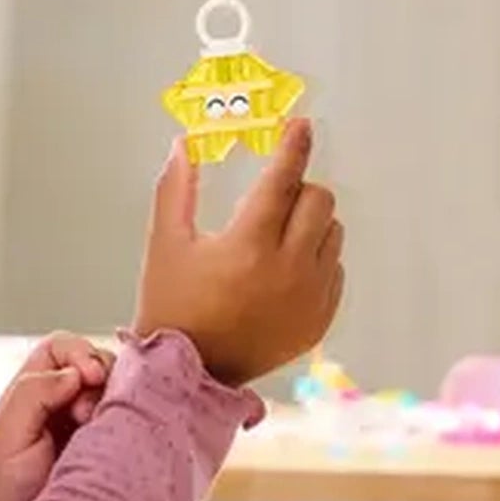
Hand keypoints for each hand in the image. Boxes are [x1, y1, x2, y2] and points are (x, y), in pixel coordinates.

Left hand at [0, 332, 113, 500]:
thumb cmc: (3, 494)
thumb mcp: (4, 437)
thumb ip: (31, 393)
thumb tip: (76, 373)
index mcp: (30, 393)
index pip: (59, 348)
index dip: (77, 352)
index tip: (86, 378)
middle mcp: (60, 404)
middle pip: (94, 361)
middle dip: (100, 375)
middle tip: (86, 414)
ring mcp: (87, 426)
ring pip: (116, 389)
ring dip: (115, 398)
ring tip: (98, 430)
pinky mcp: (108, 450)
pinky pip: (129, 421)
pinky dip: (130, 420)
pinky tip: (121, 438)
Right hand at [132, 118, 344, 389]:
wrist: (191, 374)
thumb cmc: (174, 306)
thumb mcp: (166, 244)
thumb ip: (175, 189)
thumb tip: (183, 144)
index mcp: (249, 245)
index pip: (283, 178)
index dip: (293, 145)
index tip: (301, 126)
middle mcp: (288, 269)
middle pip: (318, 200)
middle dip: (297, 188)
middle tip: (271, 198)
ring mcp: (310, 297)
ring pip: (332, 233)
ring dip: (310, 223)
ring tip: (276, 237)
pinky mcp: (319, 319)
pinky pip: (334, 270)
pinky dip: (315, 260)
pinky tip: (282, 271)